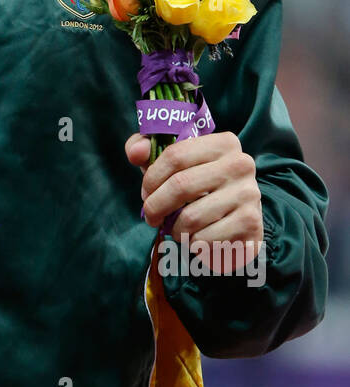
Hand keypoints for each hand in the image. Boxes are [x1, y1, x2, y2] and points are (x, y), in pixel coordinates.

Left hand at [125, 130, 263, 273]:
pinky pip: (204, 239)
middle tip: (151, 217)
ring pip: (190, 217)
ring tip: (177, 229)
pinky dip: (193, 244)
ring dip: (175, 229)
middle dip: (156, 206)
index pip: (175, 155)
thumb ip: (148, 150)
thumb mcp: (174, 166)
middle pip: (180, 185)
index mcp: (223, 143)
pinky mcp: (250, 224)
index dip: (151, 178)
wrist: (237, 225)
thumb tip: (136, 152)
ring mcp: (248, 194)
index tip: (145, 193)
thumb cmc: (199, 190)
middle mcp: (240, 164)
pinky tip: (198, 239)